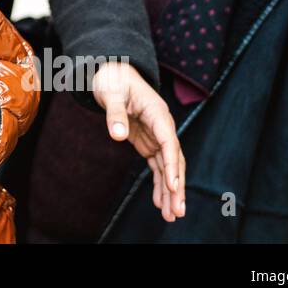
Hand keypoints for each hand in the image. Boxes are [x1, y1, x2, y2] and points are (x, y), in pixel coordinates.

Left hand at [92, 61, 185, 221]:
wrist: (112, 72)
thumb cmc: (112, 79)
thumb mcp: (110, 93)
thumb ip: (114, 113)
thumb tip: (118, 134)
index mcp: (157, 113)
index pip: (169, 142)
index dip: (172, 165)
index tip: (173, 185)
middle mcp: (162, 126)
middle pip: (174, 159)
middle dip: (176, 186)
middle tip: (177, 211)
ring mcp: (156, 135)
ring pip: (168, 166)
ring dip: (170, 191)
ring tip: (172, 215)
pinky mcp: (147, 141)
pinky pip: (157, 165)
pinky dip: (159, 183)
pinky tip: (159, 202)